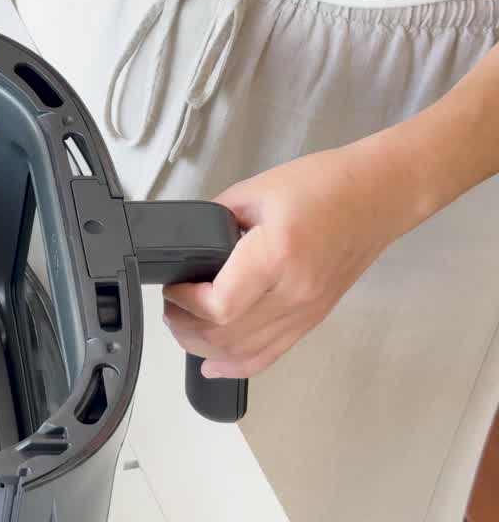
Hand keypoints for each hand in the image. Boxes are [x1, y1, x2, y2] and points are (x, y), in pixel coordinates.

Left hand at [162, 141, 419, 378]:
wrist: (379, 196)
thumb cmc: (322, 185)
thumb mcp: (254, 191)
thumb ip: (215, 221)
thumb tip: (188, 247)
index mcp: (276, 256)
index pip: (220, 306)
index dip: (186, 304)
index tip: (173, 286)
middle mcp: (294, 293)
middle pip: (228, 337)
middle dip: (186, 327)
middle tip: (171, 308)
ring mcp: (307, 311)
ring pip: (246, 353)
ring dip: (205, 348)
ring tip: (184, 326)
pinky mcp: (314, 318)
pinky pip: (272, 355)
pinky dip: (238, 365)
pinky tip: (213, 365)